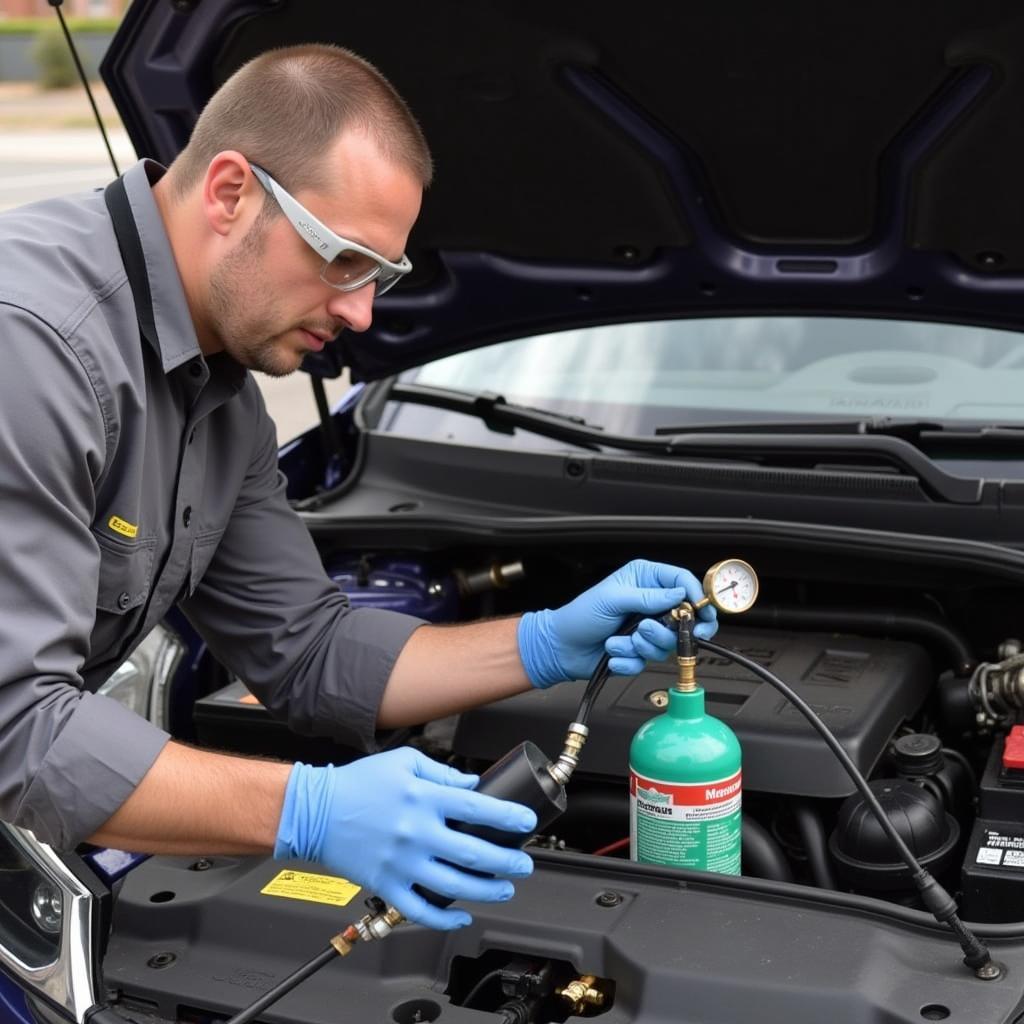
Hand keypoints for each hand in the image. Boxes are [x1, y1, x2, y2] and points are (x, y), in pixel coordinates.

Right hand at [274, 748, 535, 929]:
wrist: (316, 811)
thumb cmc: (359, 783)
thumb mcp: (404, 763)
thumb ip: (442, 773)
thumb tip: (472, 785)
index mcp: (423, 798)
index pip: (477, 808)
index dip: (507, 816)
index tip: (526, 822)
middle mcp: (416, 832)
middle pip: (472, 852)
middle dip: (506, 861)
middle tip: (523, 864)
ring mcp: (401, 862)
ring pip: (453, 885)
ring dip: (486, 890)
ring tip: (505, 888)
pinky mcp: (386, 884)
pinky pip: (420, 909)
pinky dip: (444, 918)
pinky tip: (461, 915)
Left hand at [517, 559, 717, 686]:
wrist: (561, 647)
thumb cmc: (579, 615)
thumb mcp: (612, 599)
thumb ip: (648, 597)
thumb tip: (679, 595)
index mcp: (644, 580)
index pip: (682, 581)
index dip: (696, 596)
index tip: (700, 611)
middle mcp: (650, 604)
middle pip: (684, 617)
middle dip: (668, 630)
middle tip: (651, 631)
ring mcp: (647, 629)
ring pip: (668, 643)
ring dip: (642, 645)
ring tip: (621, 639)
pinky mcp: (640, 651)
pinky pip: (648, 661)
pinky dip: (628, 659)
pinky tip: (613, 650)